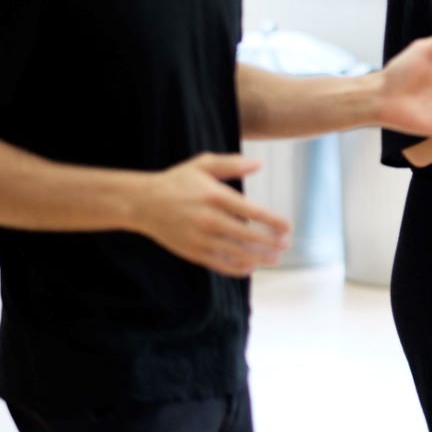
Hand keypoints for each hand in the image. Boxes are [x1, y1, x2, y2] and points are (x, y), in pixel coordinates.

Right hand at [130, 153, 291, 277]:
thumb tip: (259, 164)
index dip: (273, 221)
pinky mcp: (192, 252)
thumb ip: (232, 164)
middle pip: (248, 235)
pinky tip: (251, 267)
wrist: (142, 203)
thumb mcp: (203, 165)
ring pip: (236, 253)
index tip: (288, 227)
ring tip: (276, 258)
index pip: (252, 212)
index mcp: (215, 197)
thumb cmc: (178, 181)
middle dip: (271, 242)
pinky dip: (237, 268)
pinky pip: (219, 264)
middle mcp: (209, 220)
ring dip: (259, 258)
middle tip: (286, 244)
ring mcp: (200, 238)